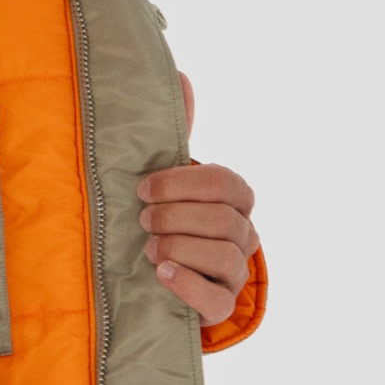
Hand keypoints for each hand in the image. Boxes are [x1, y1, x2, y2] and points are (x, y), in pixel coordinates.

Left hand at [137, 73, 258, 326]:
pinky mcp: (221, 307)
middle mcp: (242, 234)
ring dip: (180, 246)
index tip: (142, 186)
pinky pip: (217, 298)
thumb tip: (181, 77)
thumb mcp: (165, 178)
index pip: (224, 183)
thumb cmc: (162, 217)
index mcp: (233, 199)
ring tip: (150, 248)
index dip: (182, 182)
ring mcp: (235, 272)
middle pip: (223, 218)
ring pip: (225, 255)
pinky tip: (162, 272)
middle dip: (176, 215)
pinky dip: (188, 283)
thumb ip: (175, 134)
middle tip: (142, 219)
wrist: (150, 277)